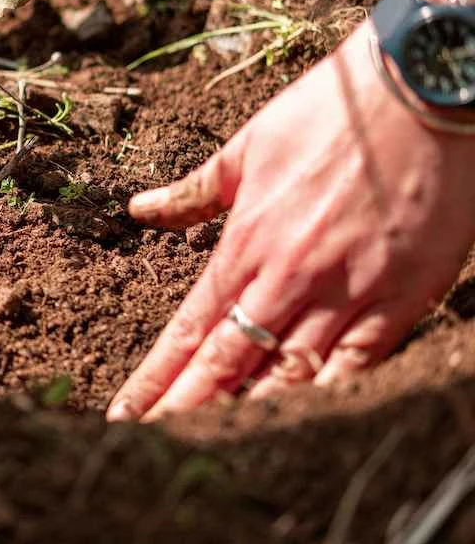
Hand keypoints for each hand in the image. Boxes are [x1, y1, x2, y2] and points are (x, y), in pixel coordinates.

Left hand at [108, 26, 474, 420]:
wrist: (419, 92)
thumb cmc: (330, 113)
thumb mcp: (244, 148)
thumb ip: (191, 193)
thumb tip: (138, 210)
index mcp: (244, 243)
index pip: (188, 329)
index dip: (156, 377)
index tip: (125, 413)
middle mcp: (286, 277)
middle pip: (226, 363)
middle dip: (184, 410)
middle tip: (147, 450)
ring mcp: (343, 293)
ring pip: (285, 373)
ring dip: (245, 415)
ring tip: (207, 451)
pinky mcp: (397, 300)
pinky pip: (355, 366)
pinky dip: (323, 399)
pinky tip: (296, 427)